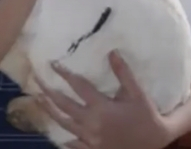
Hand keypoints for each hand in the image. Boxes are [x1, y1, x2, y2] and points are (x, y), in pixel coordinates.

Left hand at [35, 51, 172, 148]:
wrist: (154, 142)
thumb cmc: (146, 116)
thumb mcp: (137, 94)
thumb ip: (123, 73)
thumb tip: (112, 51)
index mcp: (101, 108)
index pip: (78, 87)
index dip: (64, 74)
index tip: (52, 64)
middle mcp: (91, 123)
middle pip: (63, 105)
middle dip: (48, 91)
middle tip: (36, 78)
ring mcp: (89, 139)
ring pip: (63, 123)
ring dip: (49, 110)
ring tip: (38, 99)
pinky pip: (72, 143)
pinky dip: (62, 136)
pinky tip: (54, 129)